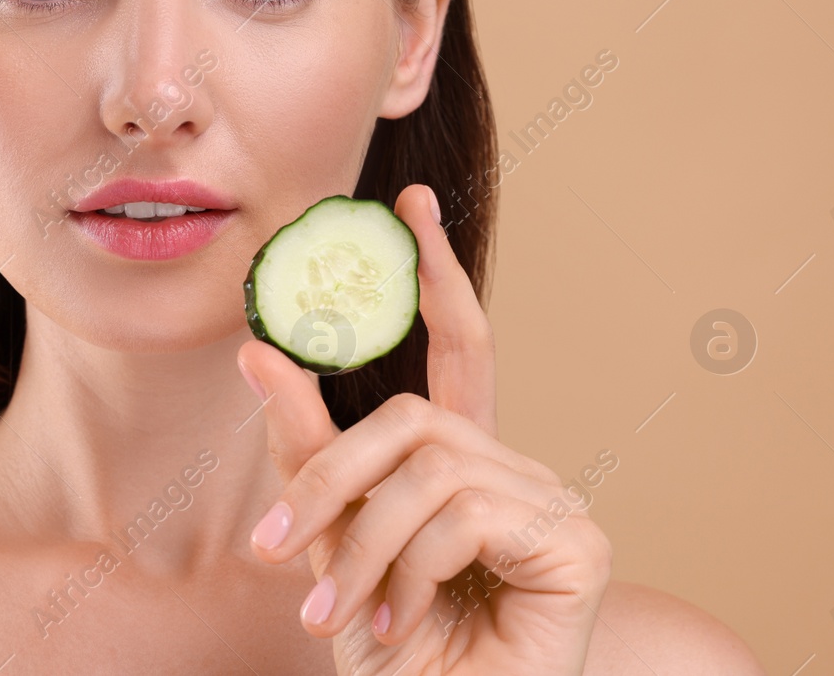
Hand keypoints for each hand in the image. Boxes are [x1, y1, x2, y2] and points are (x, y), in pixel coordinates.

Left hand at [238, 184, 612, 674]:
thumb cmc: (394, 646)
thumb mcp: (331, 539)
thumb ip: (308, 446)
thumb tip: (256, 344)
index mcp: (461, 464)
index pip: (458, 346)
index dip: (437, 274)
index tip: (411, 202)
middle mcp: (512, 469)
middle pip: (411, 417)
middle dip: (330, 478)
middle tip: (274, 548)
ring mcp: (552, 502)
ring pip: (425, 467)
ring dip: (360, 545)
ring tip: (340, 610)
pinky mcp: (576, 543)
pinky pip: (464, 511)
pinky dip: (410, 568)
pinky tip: (409, 618)